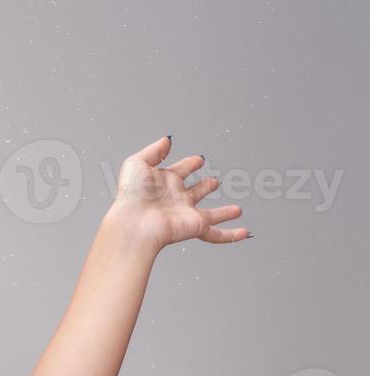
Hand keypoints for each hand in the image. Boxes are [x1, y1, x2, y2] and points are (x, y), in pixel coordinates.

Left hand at [107, 135, 249, 248]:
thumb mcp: (137, 163)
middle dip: (205, 186)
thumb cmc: (132, 196)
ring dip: (223, 211)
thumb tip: (167, 140)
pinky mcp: (195, 226)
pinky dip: (232, 235)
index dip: (189, 164)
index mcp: (162, 183)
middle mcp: (175, 199)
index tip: (198, 160)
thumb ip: (154, 150)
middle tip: (214, 182)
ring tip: (236, 209)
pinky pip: (217, 233)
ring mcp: (186, 213)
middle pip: (195, 191)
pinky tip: (244, 232)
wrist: (135, 223)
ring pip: (210, 214)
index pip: (180, 170)